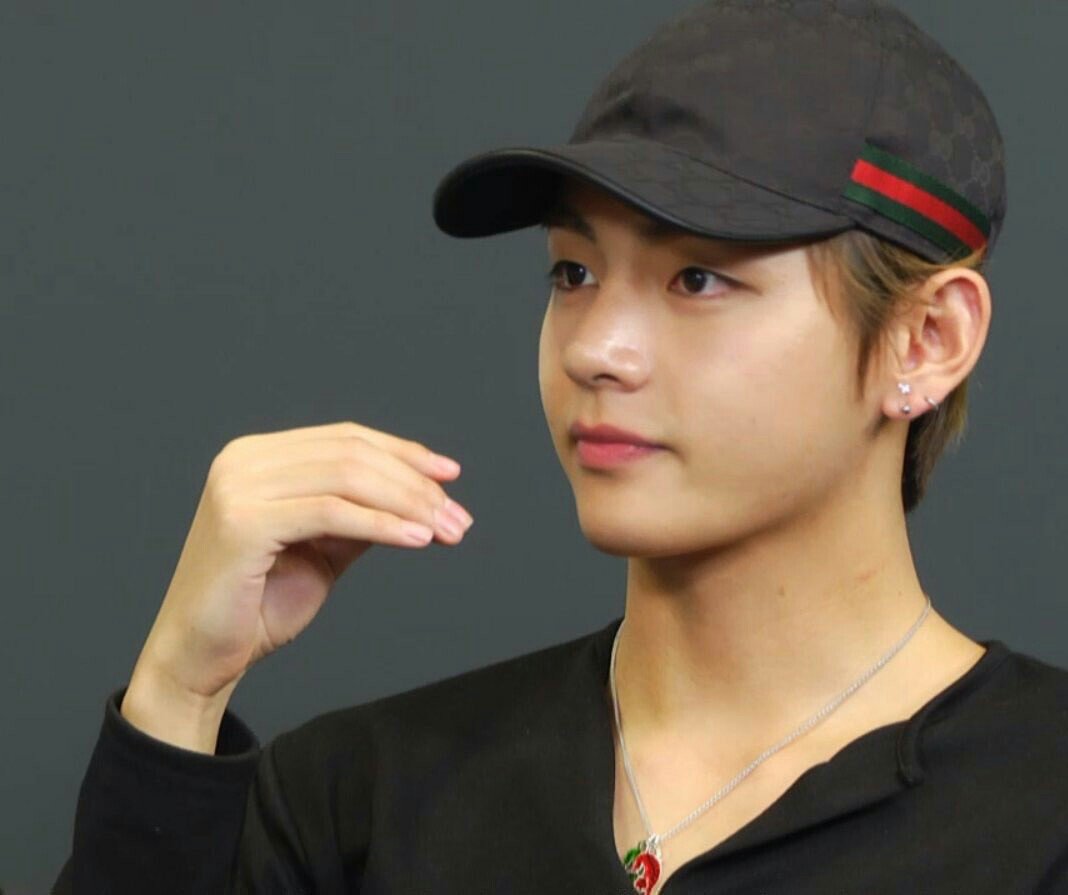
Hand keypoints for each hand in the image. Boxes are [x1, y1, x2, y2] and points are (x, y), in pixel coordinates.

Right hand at [129, 420, 472, 701]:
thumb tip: (419, 497)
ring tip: (447, 530)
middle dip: (416, 485)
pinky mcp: (242, 521)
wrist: (200, 658)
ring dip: (409, 504)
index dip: (404, 453)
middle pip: (352, 454)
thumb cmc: (256, 605)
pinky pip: (331, 513)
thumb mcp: (322, 549)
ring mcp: (239, 487)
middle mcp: (244, 460)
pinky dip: (382, 525)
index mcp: (259, 457)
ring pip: (347, 478)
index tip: (450, 475)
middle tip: (459, 517)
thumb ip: (360, 516)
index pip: (346, 439)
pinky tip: (417, 539)